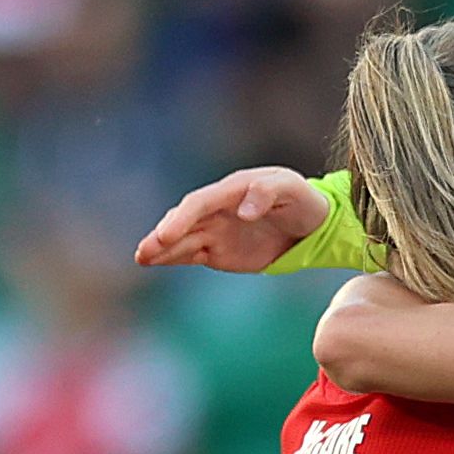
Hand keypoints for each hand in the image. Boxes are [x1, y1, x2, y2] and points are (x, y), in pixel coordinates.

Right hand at [139, 167, 327, 272]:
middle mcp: (216, 209)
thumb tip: (243, 211)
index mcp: (230, 190)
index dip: (182, 218)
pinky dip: (171, 258)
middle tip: (145, 251)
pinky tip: (153, 263)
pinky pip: (190, 254)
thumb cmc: (301, 199)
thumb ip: (268, 193)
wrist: (311, 223)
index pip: (199, 203)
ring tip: (141, 258)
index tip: (167, 235)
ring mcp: (214, 230)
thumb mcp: (292, 190)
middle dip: (163, 235)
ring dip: (160, 248)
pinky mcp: (216, 250)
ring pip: (182, 239)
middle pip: (183, 221)